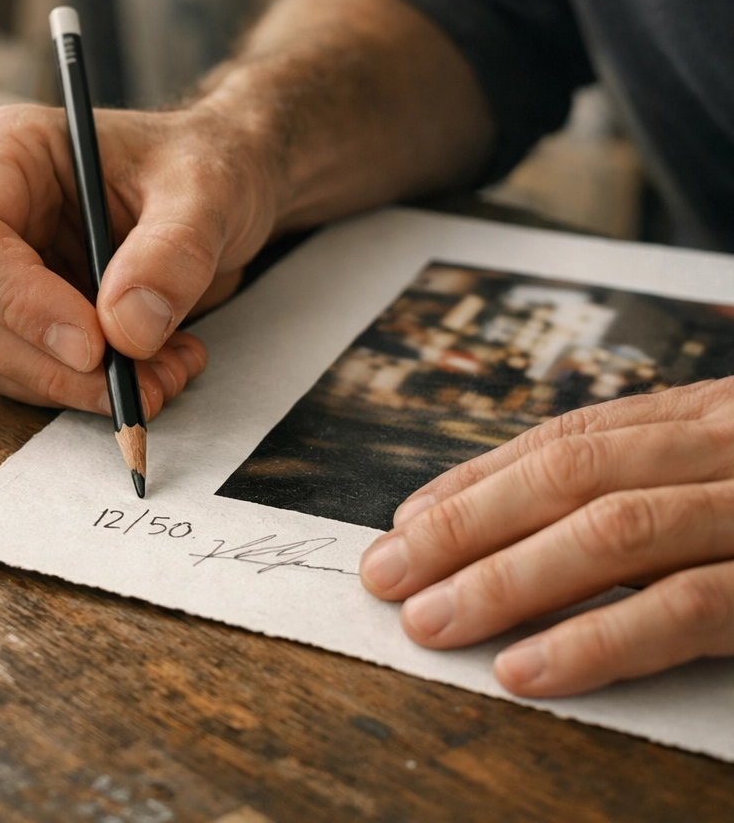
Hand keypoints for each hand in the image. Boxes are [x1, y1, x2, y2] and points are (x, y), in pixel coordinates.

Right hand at [0, 103, 279, 415]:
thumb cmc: (200, 164)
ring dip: (75, 386)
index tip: (95, 346)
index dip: (20, 301)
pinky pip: (17, 376)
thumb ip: (173, 251)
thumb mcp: (206, 190)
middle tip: (142, 383)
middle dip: (55, 364)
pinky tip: (150, 368)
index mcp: (2, 148)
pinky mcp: (5, 317)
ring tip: (165, 371)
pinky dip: (81, 390)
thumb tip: (129, 327)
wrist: (219, 191)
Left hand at [359, 377, 733, 695]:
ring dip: (508, 581)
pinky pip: (684, 609)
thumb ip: (624, 488)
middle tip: (388, 578)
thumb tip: (463, 521)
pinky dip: (596, 639)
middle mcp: (727, 446)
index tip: (402, 528)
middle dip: (466, 529)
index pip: (567, 441)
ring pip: (612, 532)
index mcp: (707, 419)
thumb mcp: (721, 478)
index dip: (475, 484)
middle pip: (570, 477)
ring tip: (432, 624)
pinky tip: (526, 668)